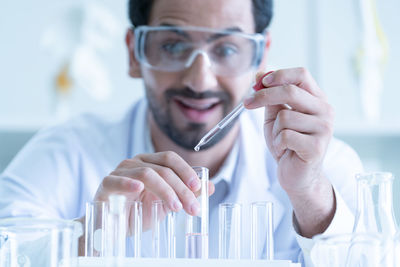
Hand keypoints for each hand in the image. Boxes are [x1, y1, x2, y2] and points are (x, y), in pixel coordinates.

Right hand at [94, 151, 213, 230]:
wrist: (113, 228)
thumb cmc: (138, 212)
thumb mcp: (166, 204)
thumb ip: (186, 194)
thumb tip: (210, 186)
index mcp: (150, 162)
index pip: (170, 159)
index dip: (186, 171)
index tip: (198, 188)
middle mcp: (135, 162)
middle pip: (163, 168)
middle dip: (182, 188)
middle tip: (192, 207)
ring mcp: (120, 171)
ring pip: (147, 174)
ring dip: (166, 191)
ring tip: (176, 208)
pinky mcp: (106, 184)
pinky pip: (117, 180)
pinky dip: (129, 182)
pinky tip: (139, 189)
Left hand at [244, 68, 334, 236]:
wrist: (296, 175)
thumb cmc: (287, 144)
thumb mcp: (275, 117)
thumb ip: (270, 97)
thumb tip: (260, 74)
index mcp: (317, 99)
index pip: (301, 75)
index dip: (279, 75)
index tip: (260, 82)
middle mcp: (325, 111)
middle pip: (291, 91)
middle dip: (263, 96)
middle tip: (247, 103)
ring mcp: (324, 128)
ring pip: (284, 117)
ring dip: (274, 130)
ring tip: (281, 140)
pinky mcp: (317, 146)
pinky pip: (285, 135)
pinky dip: (278, 143)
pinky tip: (285, 150)